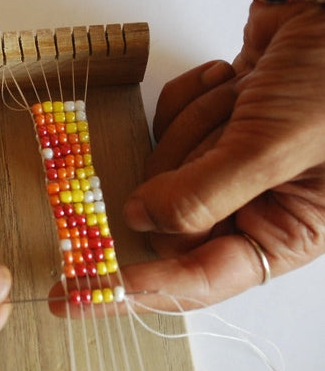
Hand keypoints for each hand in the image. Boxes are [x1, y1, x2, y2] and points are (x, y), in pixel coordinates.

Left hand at [120, 1, 324, 306]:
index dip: (140, 288)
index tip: (84, 292)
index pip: (200, 280)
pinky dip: (189, 99)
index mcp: (286, 231)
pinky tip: (232, 78)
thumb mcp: (272, 146)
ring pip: (164, 168)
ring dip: (196, 124)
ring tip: (245, 94)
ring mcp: (228, 165)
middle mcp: (255, 206)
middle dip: (184, 167)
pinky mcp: (210, 126)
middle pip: (171, 218)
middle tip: (224, 128)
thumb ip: (200, 195)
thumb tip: (138, 219)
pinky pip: (167, 126)